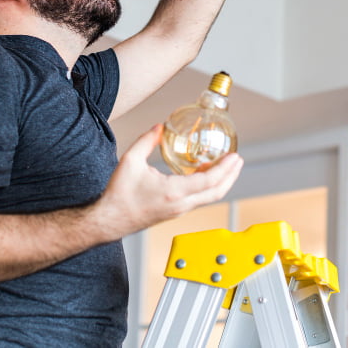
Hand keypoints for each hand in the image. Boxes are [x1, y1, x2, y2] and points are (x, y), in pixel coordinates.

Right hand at [97, 124, 243, 236]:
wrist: (109, 220)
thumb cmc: (119, 195)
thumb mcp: (130, 160)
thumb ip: (147, 140)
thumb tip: (160, 127)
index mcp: (173, 192)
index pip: (208, 181)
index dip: (225, 169)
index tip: (234, 157)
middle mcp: (180, 205)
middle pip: (216, 193)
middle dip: (231, 176)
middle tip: (238, 161)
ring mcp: (179, 211)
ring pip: (209, 198)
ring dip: (221, 182)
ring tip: (226, 166)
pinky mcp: (175, 213)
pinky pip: (199, 199)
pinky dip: (208, 187)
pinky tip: (205, 174)